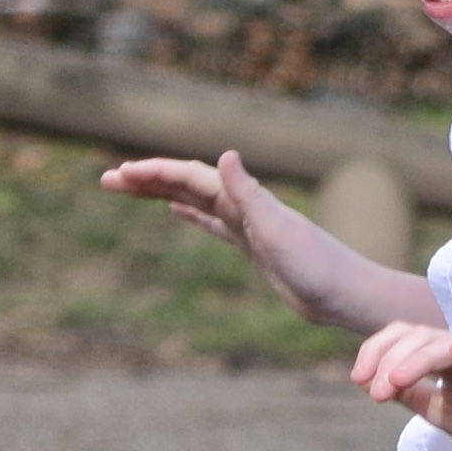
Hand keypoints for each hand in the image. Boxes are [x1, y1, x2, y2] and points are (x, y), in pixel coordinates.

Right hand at [100, 148, 368, 326]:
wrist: (345, 295)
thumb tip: (223, 155)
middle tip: (106, 179)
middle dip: (147, 180)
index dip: (155, 174)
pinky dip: (190, 213)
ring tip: (128, 189)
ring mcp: (247, 225)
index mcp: (245, 201)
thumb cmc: (316, 266)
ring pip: (194, 200)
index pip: (190, 178)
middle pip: (186, 183)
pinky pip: (212, 223)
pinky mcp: (252, 246)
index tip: (121, 174)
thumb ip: (249, 194)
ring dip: (161, 192)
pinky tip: (176, 211)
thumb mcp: (277, 230)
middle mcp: (244, 206)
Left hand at [348, 317, 451, 450]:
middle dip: (387, 359)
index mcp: (444, 365)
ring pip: (447, 341)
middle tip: (371, 390)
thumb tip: (375, 383)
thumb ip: (415, 397)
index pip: (404, 341)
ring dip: (416, 359)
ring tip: (394, 381)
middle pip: (418, 337)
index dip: (376, 353)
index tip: (358, 380)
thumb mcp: (445, 416)